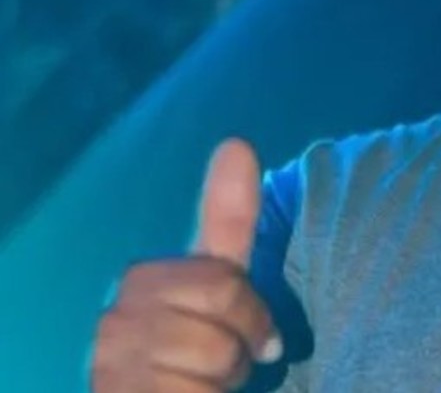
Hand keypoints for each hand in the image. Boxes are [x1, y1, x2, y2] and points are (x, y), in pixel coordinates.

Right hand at [90, 138, 282, 391]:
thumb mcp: (214, 287)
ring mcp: (114, 361)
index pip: (221, 278)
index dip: (249, 312)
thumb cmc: (185, 350)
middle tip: (224, 360)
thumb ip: (226, 221)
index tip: (253, 330)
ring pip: (216, 356)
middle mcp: (117, 317)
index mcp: (142, 283)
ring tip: (200, 383)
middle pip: (223, 306)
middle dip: (243, 340)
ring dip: (225, 379)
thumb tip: (237, 143)